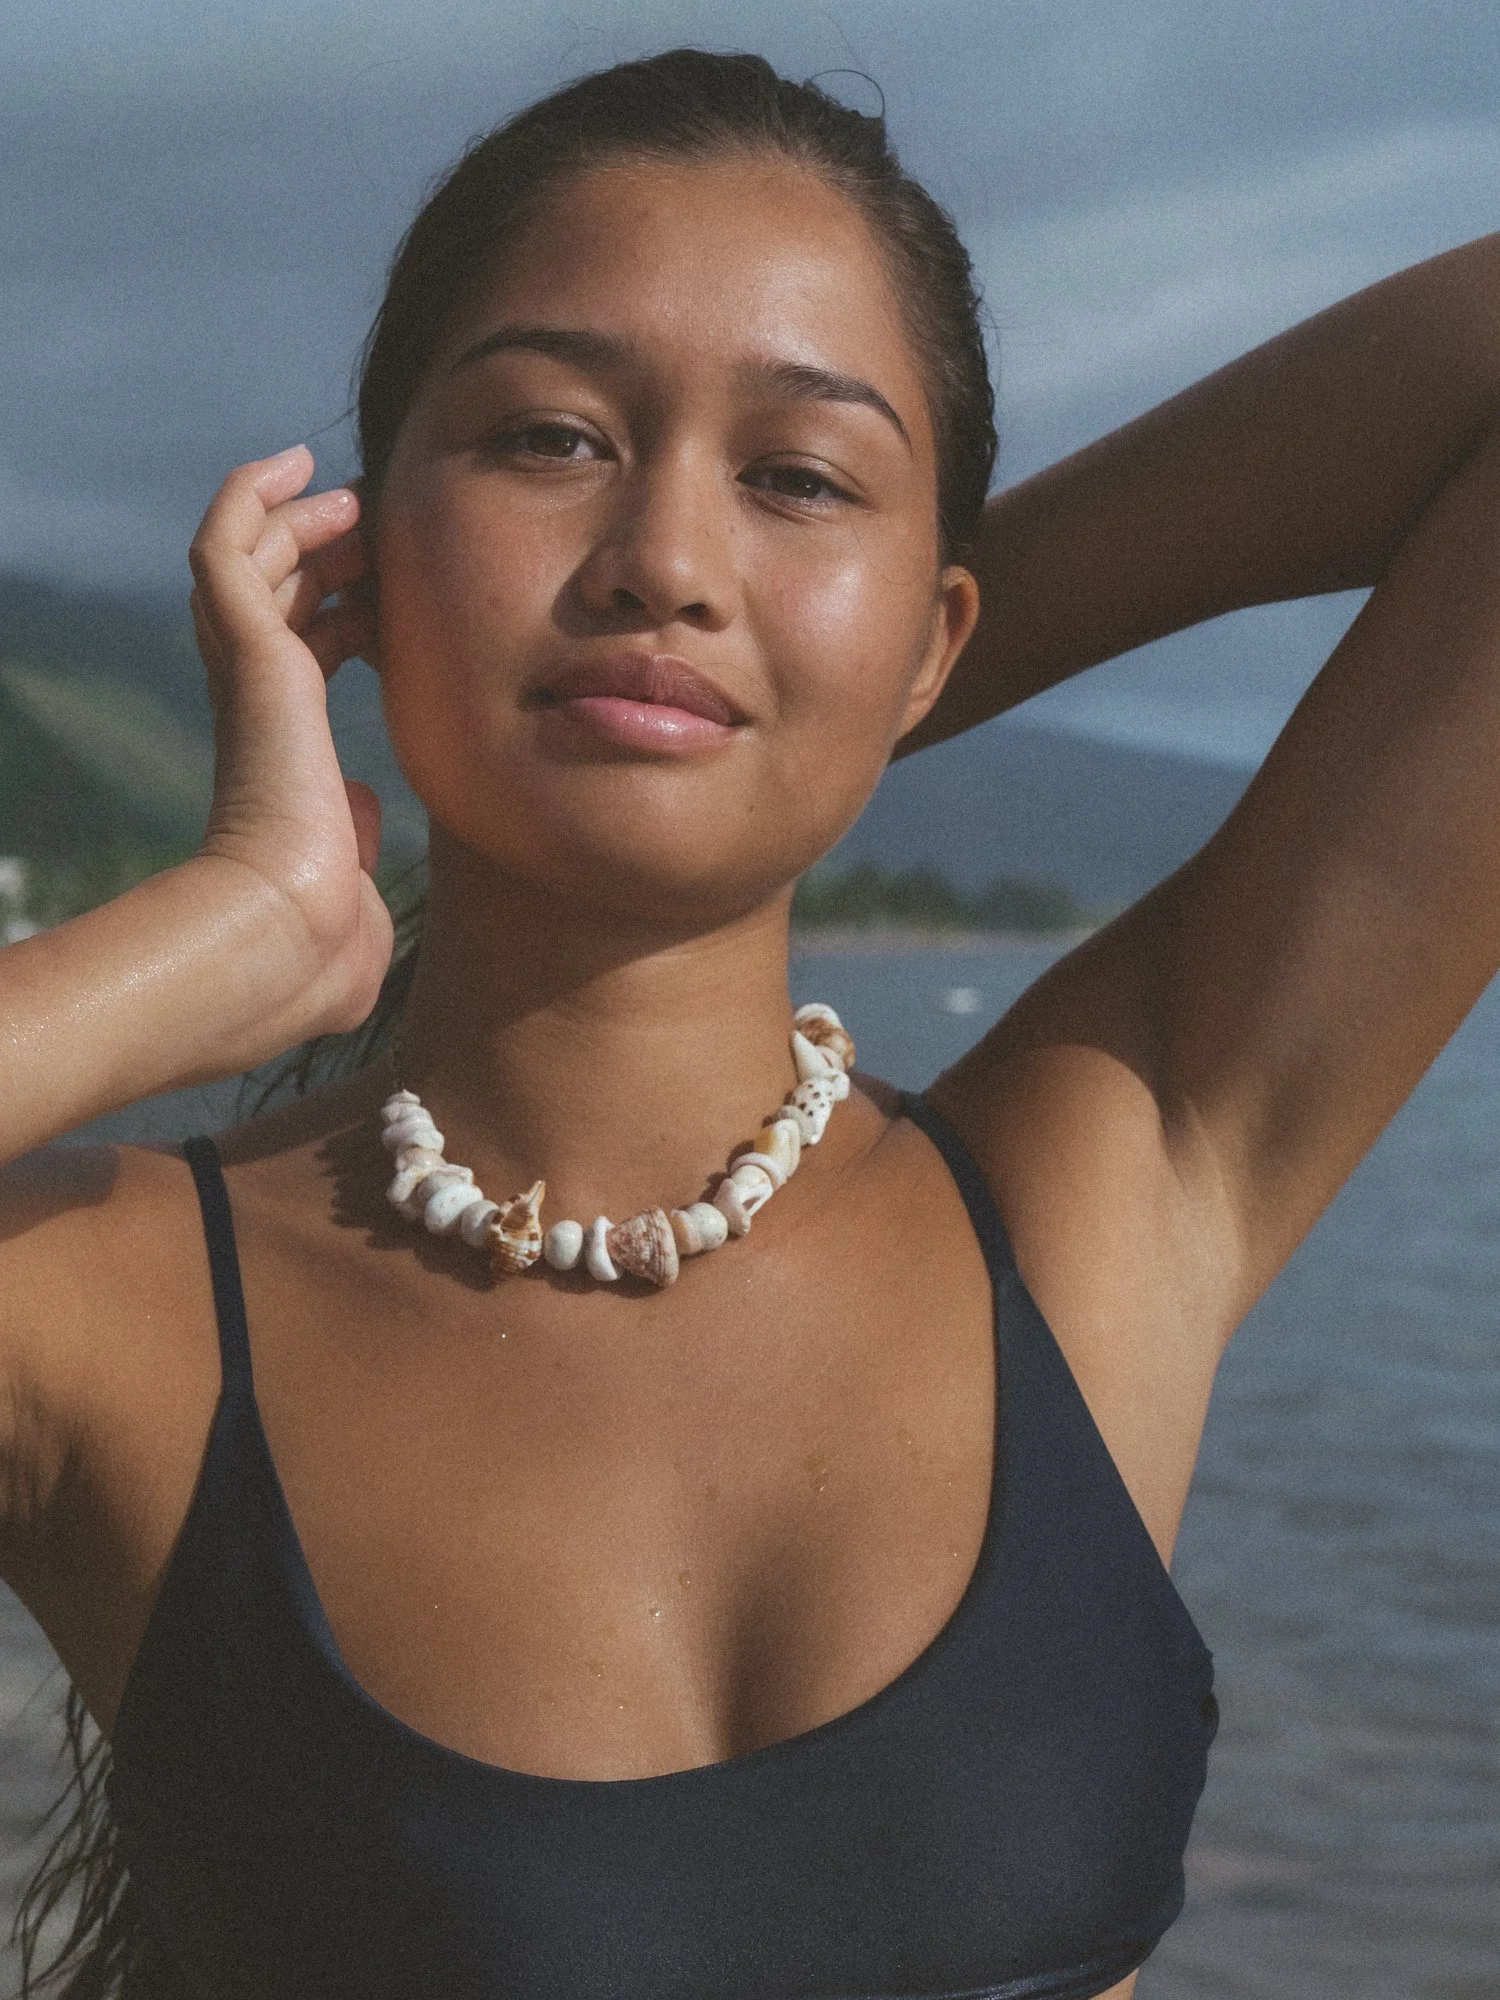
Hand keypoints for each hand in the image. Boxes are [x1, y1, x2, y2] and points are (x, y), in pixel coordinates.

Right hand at [188, 444, 394, 1045]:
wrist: (290, 938)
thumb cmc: (325, 943)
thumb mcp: (356, 884)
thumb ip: (357, 840)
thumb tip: (362, 806)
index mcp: (286, 754)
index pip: (305, 660)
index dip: (344, 617)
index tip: (387, 598)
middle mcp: (257, 707)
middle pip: (276, 598)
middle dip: (323, 552)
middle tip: (371, 522)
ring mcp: (244, 677)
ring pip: (250, 561)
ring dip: (296, 517)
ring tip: (345, 490)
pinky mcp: (241, 652)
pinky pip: (227, 545)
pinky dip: (250, 495)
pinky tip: (293, 461)